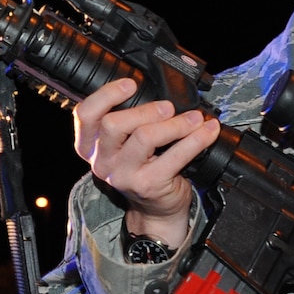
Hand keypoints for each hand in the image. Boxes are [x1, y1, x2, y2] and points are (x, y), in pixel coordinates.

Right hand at [73, 77, 220, 249]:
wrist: (156, 209)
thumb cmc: (143, 168)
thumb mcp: (123, 145)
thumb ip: (127, 120)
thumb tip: (157, 88)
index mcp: (90, 146)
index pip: (85, 114)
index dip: (106, 95)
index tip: (130, 84)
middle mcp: (101, 161)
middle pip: (112, 124)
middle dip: (145, 110)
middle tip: (168, 107)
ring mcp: (123, 175)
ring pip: (144, 138)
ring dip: (175, 124)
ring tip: (194, 118)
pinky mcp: (148, 184)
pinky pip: (175, 155)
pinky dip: (196, 139)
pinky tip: (208, 131)